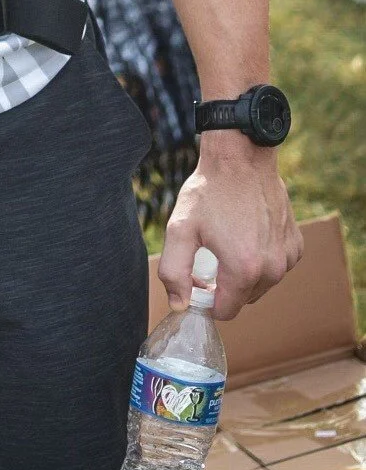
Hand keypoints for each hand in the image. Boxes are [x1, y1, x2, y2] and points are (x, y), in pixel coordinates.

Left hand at [159, 140, 301, 319]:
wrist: (241, 158)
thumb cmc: (209, 191)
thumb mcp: (179, 229)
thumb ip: (173, 272)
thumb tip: (179, 304)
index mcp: (244, 270)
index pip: (225, 311)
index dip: (206, 299)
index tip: (196, 277)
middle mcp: (273, 269)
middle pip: (243, 299)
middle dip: (224, 287)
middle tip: (208, 256)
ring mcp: (288, 257)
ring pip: (260, 284)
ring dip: (243, 273)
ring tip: (226, 243)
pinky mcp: (296, 245)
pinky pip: (275, 266)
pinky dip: (261, 259)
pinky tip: (247, 234)